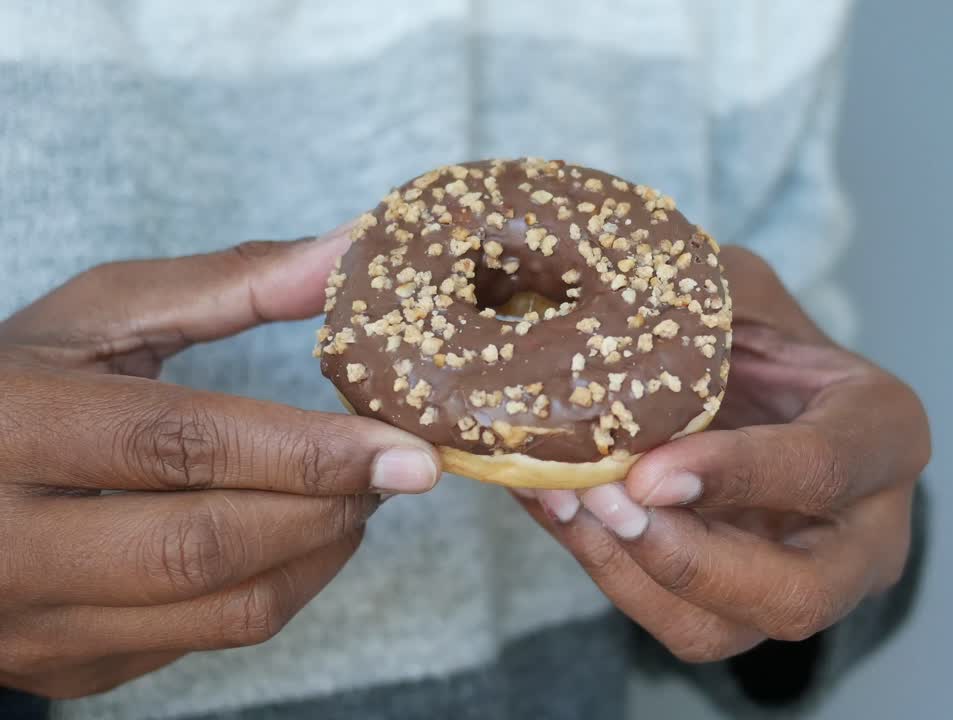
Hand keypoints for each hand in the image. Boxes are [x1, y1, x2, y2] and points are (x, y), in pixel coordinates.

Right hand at [0, 227, 440, 698]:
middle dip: (329, 507)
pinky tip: (296, 536)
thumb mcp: (97, 318)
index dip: (306, 450)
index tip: (407, 450)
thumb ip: (225, 283)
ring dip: (321, 553)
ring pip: (225, 611)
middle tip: (394, 470)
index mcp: (8, 426)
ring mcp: (34, 622)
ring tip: (352, 494)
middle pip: (207, 545)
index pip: (180, 446)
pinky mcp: (68, 668)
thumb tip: (349, 252)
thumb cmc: (19, 384)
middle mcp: (6, 543)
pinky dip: (281, 586)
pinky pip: (210, 642)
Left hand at [515, 248, 929, 661]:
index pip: (827, 468)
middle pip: (799, 594)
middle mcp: (869, 530)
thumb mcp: (738, 294)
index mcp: (885, 433)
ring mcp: (809, 586)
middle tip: (604, 502)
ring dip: (628, 571)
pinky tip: (557, 507)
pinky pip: (674, 622)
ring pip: (723, 630)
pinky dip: (605, 570)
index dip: (739, 474)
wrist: (752, 388)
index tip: (647, 470)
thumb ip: (694, 303)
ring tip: (562, 499)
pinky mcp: (744, 613)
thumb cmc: (754, 337)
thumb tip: (602, 317)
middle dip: (687, 559)